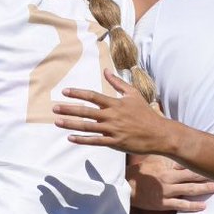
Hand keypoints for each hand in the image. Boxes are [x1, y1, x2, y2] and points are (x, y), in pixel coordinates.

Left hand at [54, 69, 176, 155]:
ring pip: (87, 127)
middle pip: (86, 111)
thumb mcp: (133, 94)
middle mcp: (112, 116)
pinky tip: (70, 137)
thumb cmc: (145, 113)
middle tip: (54, 108)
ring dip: (71, 124)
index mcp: (115, 103)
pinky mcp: (115, 143)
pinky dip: (82, 140)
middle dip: (69, 109)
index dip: (78, 93)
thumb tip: (106, 71)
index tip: (65, 92)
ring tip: (57, 121)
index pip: (93, 96)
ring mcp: (113, 130)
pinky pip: (95, 141)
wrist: (159, 133)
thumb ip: (118, 83)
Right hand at [128, 155, 213, 211]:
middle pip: (194, 176)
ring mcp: (167, 192)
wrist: (125, 187)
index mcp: (166, 166)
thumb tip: (172, 136)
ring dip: (206, 189)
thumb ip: (162, 150)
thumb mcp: (150, 157)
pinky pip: (181, 205)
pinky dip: (193, 206)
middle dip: (209, 175)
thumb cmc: (138, 172)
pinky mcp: (163, 203)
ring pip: (190, 190)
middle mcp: (169, 178)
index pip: (188, 162)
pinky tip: (203, 206)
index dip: (202, 161)